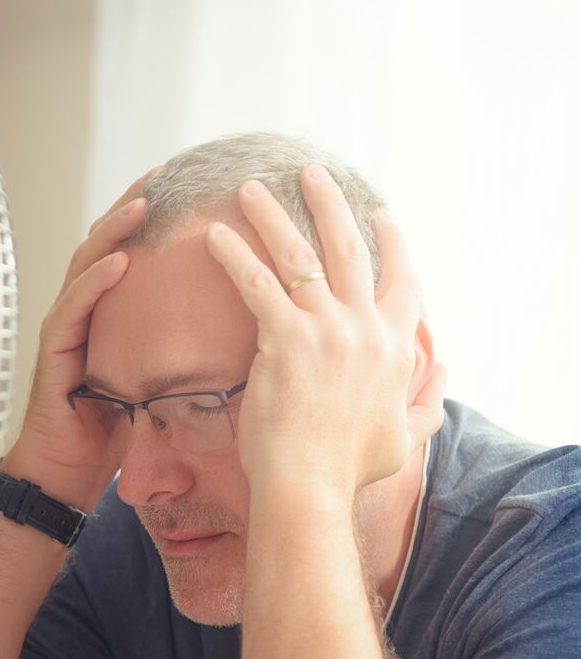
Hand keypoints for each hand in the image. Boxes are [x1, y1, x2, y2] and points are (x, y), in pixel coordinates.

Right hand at [4, 167, 160, 507]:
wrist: (70, 468)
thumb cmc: (114, 427)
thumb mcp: (159, 379)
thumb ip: (182, 349)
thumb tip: (243, 331)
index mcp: (110, 312)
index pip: (131, 249)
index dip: (155, 215)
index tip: (187, 182)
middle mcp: (84, 309)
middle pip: (106, 242)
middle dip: (132, 203)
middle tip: (164, 173)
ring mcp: (65, 326)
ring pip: (86, 263)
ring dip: (113, 230)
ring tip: (141, 204)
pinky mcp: (55, 350)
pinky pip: (74, 307)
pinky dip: (95, 280)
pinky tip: (118, 260)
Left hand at [204, 166, 445, 495]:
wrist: (310, 486)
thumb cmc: (349, 469)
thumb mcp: (405, 436)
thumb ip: (428, 400)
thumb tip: (443, 370)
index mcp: (395, 348)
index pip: (403, 281)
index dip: (393, 244)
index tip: (380, 215)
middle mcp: (366, 329)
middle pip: (349, 250)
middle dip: (329, 204)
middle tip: (309, 172)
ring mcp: (326, 331)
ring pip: (299, 256)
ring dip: (273, 216)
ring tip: (250, 188)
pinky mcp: (284, 340)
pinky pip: (256, 284)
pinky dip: (235, 255)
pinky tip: (213, 234)